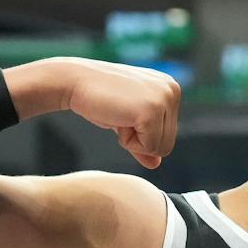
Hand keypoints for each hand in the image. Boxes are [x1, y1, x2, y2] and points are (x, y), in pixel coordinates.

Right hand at [55, 58, 180, 169]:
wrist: (75, 82)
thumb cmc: (99, 99)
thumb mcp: (127, 121)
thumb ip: (144, 141)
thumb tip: (156, 164)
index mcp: (170, 88)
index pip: (169, 135)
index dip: (141, 135)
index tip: (124, 113)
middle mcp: (172, 90)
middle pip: (168, 144)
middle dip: (139, 140)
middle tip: (120, 116)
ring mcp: (164, 99)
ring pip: (160, 149)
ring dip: (133, 141)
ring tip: (119, 116)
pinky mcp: (152, 111)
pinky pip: (149, 148)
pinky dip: (128, 142)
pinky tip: (117, 119)